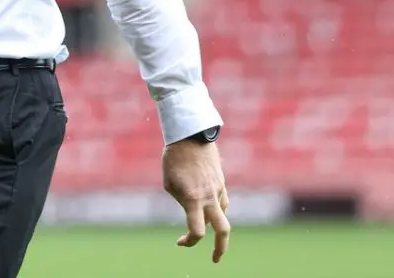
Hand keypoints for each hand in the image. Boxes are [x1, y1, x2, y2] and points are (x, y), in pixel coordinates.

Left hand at [162, 138, 229, 262]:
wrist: (191, 135)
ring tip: (201, 224)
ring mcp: (218, 189)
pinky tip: (206, 206)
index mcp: (193, 199)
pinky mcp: (222, 182)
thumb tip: (193, 211)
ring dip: (214, 225)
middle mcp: (210, 197)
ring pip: (222, 215)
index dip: (188, 242)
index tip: (179, 242)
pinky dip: (215, 209)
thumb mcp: (169, 184)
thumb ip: (182, 201)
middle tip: (215, 259)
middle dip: (220, 248)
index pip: (197, 231)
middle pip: (223, 231)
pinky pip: (222, 201)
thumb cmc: (174, 159)